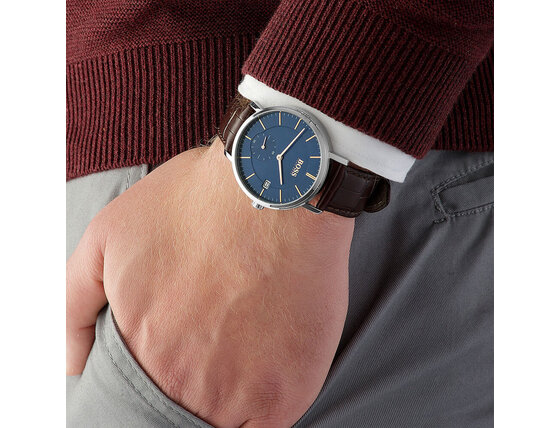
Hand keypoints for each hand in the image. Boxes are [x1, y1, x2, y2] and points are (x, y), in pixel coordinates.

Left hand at [67, 139, 353, 426]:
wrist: (276, 185)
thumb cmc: (197, 202)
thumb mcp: (109, 235)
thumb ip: (74, 306)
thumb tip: (73, 364)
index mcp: (143, 352)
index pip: (136, 406)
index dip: (153, 389)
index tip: (170, 367)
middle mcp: (188, 384)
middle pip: (184, 415)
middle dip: (190, 392)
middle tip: (210, 349)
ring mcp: (243, 392)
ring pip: (225, 424)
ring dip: (228, 401)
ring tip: (239, 351)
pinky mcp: (290, 390)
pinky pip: (267, 426)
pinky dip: (261, 408)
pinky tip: (265, 363)